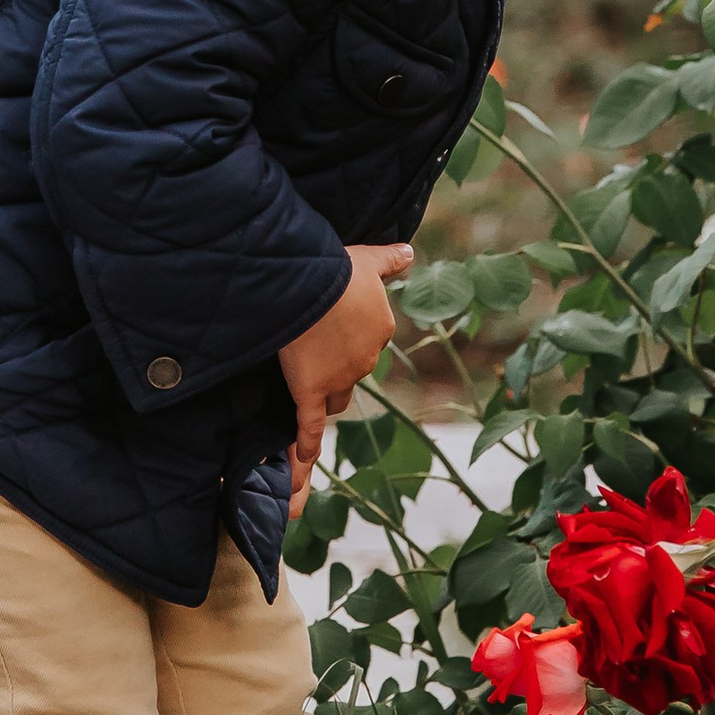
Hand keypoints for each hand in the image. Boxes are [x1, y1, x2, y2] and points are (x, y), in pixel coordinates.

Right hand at [279, 244, 412, 508]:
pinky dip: (307, 445)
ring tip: (310, 397)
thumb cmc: (338, 268)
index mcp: (379, 329)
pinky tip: (304, 463)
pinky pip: (310, 425)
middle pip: (352, 375)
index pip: (367, 342)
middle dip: (338, 371)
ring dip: (326, 398)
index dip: (350, 338)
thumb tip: (409, 252)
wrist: (312, 287)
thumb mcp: (369, 257)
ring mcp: (337, 379)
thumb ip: (390, 259)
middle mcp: (364, 360)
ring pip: (335, 398)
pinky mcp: (310, 391)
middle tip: (317, 358)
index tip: (333, 330)